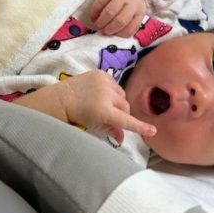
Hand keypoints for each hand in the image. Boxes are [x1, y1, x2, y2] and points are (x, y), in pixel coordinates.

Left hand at [14, 70, 155, 142]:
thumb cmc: (77, 116)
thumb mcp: (94, 126)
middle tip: (111, 117)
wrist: (60, 99)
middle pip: (126, 107)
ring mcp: (103, 82)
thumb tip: (123, 139)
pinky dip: (111, 90)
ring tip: (104, 104)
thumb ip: (111, 131)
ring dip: (118, 101)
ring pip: (122, 95)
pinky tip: (100, 94)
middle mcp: (106, 95)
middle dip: (122, 113)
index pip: (126, 120)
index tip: (153, 131)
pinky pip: (115, 84)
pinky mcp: (101, 73)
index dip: (140, 126)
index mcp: (103, 111)